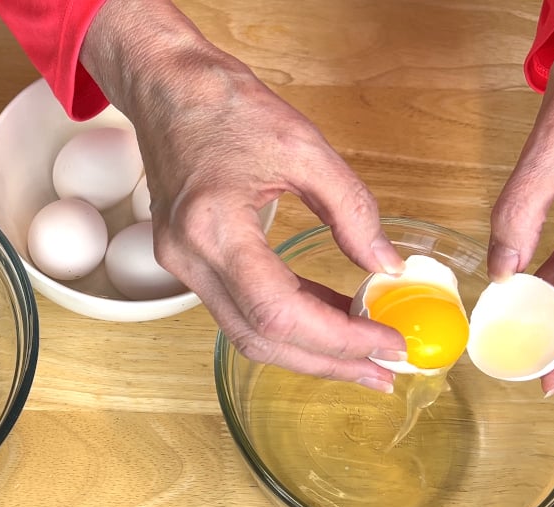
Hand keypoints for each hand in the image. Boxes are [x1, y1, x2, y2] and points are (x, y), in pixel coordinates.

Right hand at [81, 0, 406, 391]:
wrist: (166, 87)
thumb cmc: (225, 104)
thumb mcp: (305, 148)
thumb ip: (351, 211)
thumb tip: (386, 265)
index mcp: (214, 228)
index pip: (279, 313)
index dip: (338, 339)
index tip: (388, 343)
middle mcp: (188, 258)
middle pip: (259, 340)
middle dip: (326, 362)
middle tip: (383, 371)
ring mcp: (180, 265)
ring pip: (246, 334)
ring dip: (307, 350)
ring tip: (363, 353)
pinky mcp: (186, 261)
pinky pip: (238, 309)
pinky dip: (285, 323)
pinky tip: (328, 318)